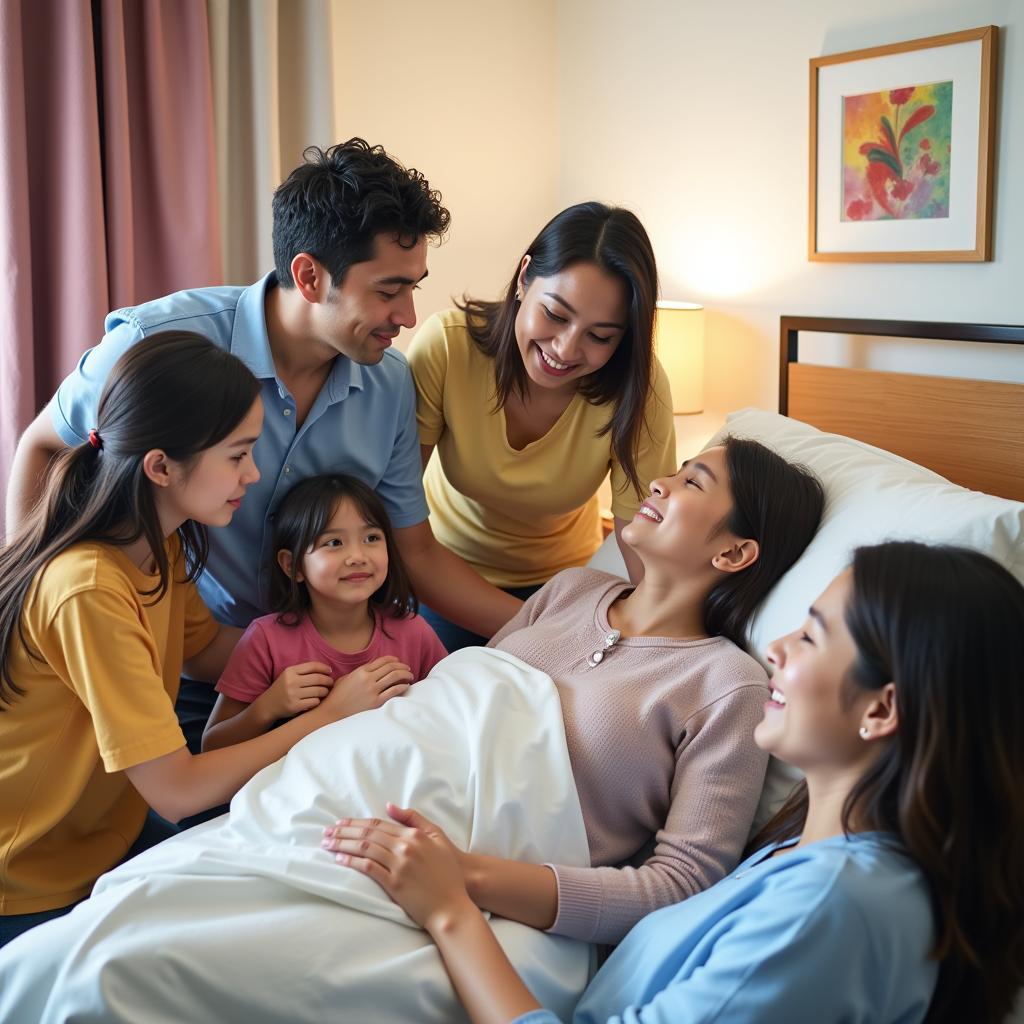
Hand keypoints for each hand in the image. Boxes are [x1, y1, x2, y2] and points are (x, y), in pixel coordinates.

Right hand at [256, 661, 333, 719]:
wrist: (268, 705)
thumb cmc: (283, 688)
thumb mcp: (289, 676)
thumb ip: (303, 671)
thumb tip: (326, 670)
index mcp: (290, 671)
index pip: (312, 666)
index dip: (324, 668)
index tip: (329, 671)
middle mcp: (291, 682)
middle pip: (318, 678)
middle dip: (328, 680)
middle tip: (331, 683)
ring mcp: (293, 694)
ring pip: (318, 691)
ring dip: (325, 691)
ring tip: (325, 691)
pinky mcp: (295, 706)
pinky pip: (314, 702)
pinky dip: (318, 701)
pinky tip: (316, 700)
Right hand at [321, 656, 413, 720]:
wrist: (332, 713)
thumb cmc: (337, 696)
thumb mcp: (346, 679)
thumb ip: (359, 672)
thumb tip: (373, 669)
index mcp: (361, 671)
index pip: (382, 661)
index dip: (393, 660)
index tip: (399, 662)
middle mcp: (368, 678)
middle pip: (391, 667)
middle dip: (402, 666)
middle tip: (408, 668)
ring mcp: (372, 690)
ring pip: (394, 677)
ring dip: (405, 675)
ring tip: (410, 676)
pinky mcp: (376, 702)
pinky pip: (394, 691)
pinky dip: (402, 687)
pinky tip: (406, 686)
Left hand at [322, 804, 472, 931]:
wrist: (453, 904)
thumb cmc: (448, 870)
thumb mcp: (437, 836)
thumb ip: (414, 818)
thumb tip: (390, 805)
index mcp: (414, 835)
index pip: (378, 825)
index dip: (356, 823)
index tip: (340, 823)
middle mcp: (405, 847)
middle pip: (367, 835)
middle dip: (344, 832)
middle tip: (326, 832)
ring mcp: (399, 866)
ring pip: (364, 849)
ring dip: (342, 845)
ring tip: (327, 844)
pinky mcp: (395, 885)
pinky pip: (369, 869)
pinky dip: (352, 862)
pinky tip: (340, 860)